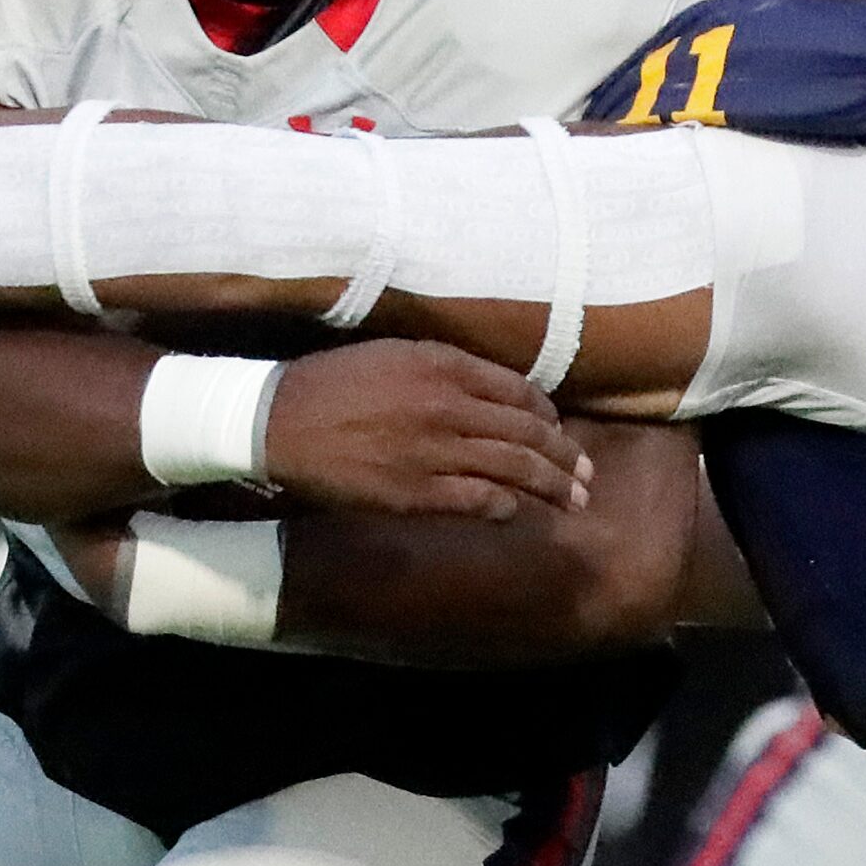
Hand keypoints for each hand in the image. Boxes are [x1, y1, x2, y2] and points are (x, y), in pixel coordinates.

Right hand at [267, 340, 592, 522]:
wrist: (278, 421)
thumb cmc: (331, 382)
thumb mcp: (393, 353)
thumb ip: (443, 366)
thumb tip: (487, 386)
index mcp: (444, 365)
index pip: (518, 390)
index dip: (546, 412)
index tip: (558, 426)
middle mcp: (449, 406)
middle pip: (526, 432)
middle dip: (564, 456)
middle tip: (587, 474)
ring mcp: (435, 451)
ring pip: (513, 469)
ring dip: (551, 486)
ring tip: (575, 500)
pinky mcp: (416, 492)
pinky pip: (478, 501)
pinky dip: (504, 506)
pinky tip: (515, 511)